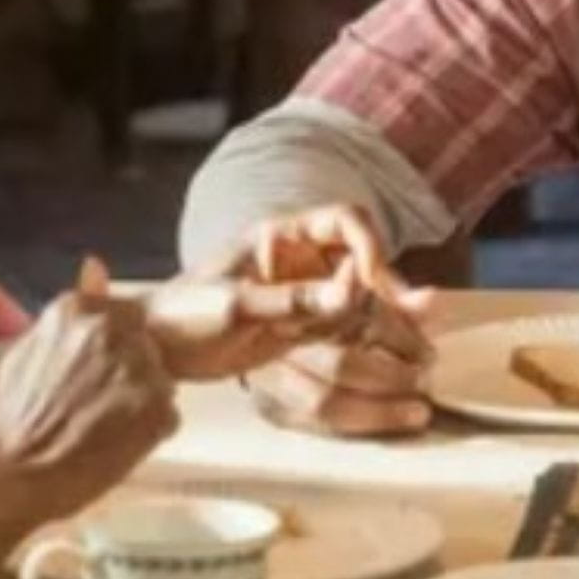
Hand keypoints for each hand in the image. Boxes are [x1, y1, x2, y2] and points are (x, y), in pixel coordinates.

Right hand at [0, 285, 179, 511]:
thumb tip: (95, 266)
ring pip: (160, 380)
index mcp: (78, 310)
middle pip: (145, 346)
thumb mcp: (28, 350)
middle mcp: (111, 330)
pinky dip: (150, 433)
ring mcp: (138, 367)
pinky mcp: (157, 407)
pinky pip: (168, 416)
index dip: (116, 348)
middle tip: (100, 406)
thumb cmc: (11, 419)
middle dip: (131, 373)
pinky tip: (115, 446)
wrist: (11, 472)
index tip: (100, 372)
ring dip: (142, 403)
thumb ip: (70, 313)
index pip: (124, 315)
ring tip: (104, 429)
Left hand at [206, 207, 437, 436]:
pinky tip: (402, 357)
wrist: (155, 350)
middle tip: (423, 315)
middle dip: (393, 290)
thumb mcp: (235, 305)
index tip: (370, 278)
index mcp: (280, 236)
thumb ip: (293, 300)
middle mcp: (300, 260)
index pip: (342, 221)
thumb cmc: (185, 313)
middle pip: (362, 264)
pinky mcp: (304, 327)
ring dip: (392, 320)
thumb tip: (351, 295)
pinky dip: (373, 343)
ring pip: (362, 301)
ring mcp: (304, 294)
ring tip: (423, 349)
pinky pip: (348, 330)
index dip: (366, 244)